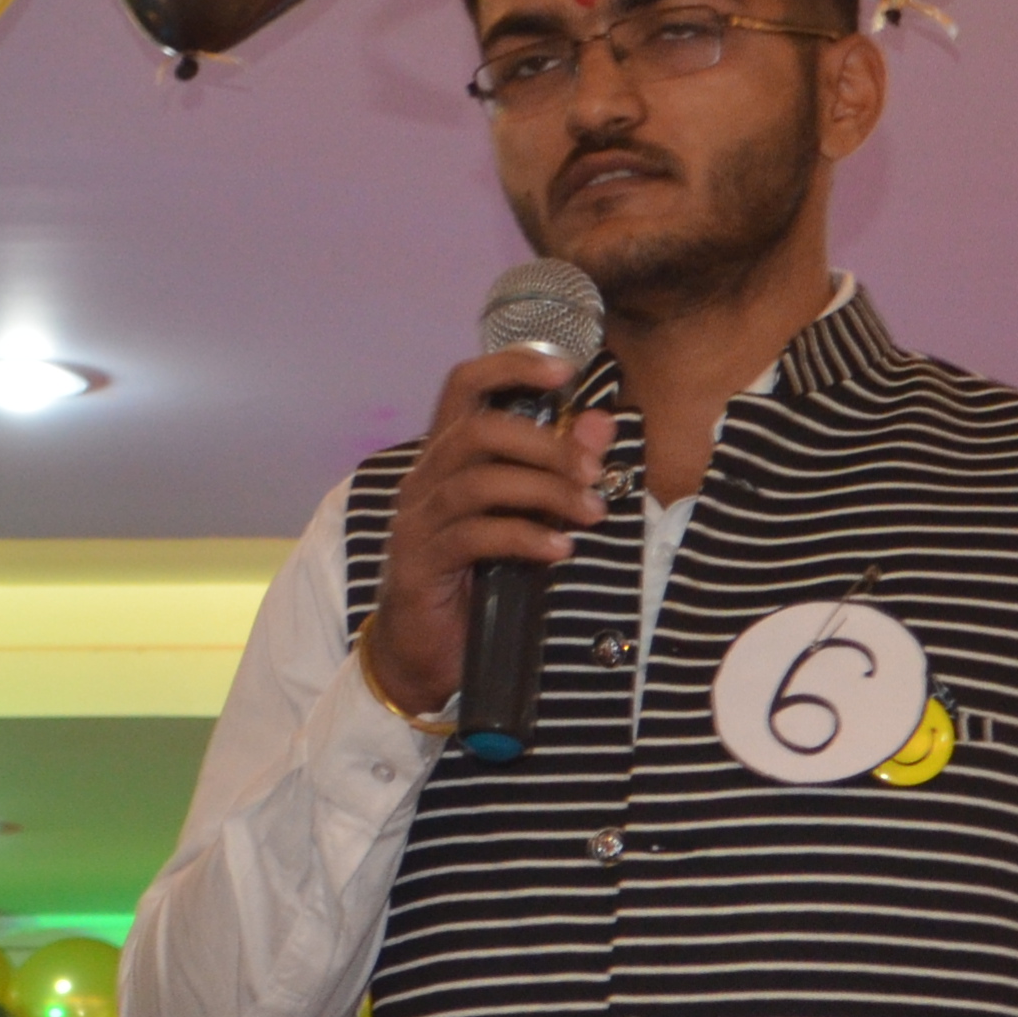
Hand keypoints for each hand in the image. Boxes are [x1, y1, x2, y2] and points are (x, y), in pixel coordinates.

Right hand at [364, 350, 615, 717]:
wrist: (424, 651)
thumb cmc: (475, 578)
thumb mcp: (524, 516)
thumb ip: (556, 469)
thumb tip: (599, 424)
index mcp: (447, 457)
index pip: (465, 385)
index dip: (510, 365)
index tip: (564, 370)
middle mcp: (425, 479)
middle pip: (478, 431)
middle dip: (545, 445)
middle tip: (594, 472)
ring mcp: (418, 520)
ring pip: (480, 483)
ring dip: (544, 492)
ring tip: (589, 513)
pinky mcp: (420, 562)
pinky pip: (474, 536)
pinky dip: (523, 537)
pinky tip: (558, 549)